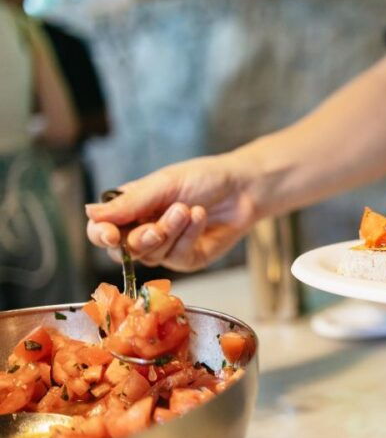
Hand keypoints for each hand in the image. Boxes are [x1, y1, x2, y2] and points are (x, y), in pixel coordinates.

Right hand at [85, 154, 257, 271]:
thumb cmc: (203, 178)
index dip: (101, 235)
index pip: (101, 230)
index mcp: (130, 209)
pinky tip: (199, 216)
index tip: (110, 235)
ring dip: (169, 231)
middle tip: (157, 227)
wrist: (243, 187)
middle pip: (123, 251)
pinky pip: (177, 257)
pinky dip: (188, 235)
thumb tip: (89, 213)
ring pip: (151, 255)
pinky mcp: (187, 259)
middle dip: (141, 239)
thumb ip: (130, 202)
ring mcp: (165, 248)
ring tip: (187, 209)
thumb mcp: (164, 184)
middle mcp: (143, 231)